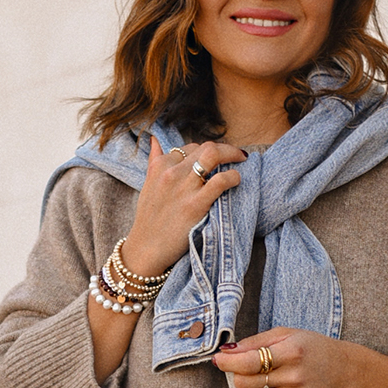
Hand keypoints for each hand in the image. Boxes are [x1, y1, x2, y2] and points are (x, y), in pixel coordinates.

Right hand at [119, 139, 248, 277]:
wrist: (146, 248)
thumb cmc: (149, 219)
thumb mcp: (147, 184)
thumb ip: (154, 161)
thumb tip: (154, 139)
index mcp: (160, 166)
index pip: (190, 147)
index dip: (206, 152)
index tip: (216, 159)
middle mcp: (171, 172)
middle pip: (205, 147)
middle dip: (225, 148)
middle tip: (237, 155)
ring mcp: (184, 188)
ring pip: (213, 155)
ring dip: (232, 154)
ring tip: (242, 160)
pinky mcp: (195, 205)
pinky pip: (220, 181)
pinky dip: (233, 176)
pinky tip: (236, 180)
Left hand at [215, 329, 347, 387]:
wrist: (342, 370)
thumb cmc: (311, 348)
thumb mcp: (286, 334)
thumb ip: (254, 341)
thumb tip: (226, 351)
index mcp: (291, 352)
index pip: (248, 362)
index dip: (228, 362)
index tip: (218, 359)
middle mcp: (294, 376)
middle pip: (244, 381)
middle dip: (238, 373)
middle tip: (246, 366)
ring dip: (248, 387)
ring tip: (262, 376)